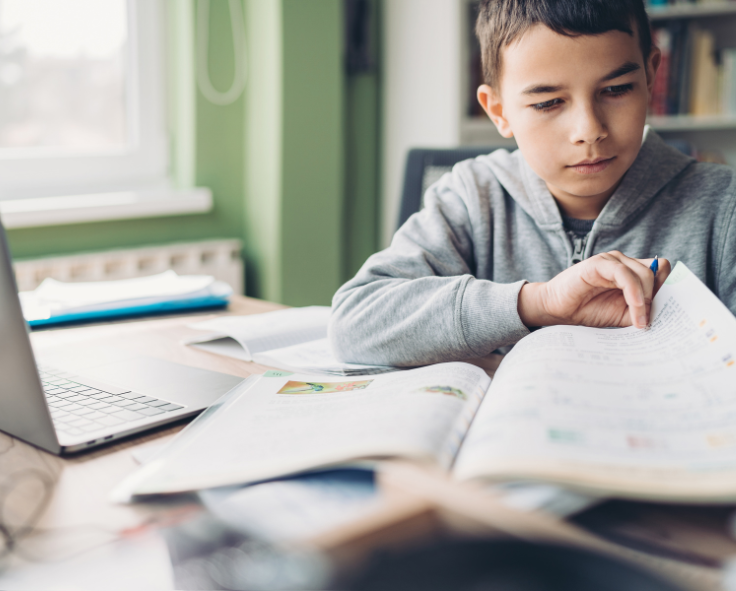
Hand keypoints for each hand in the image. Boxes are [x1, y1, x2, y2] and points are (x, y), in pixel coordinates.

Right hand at [518, 252, 670, 328]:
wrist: (557, 310)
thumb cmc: (588, 310)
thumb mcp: (624, 313)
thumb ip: (643, 309)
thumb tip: (667, 311)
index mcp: (631, 270)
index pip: (662, 269)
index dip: (667, 288)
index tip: (664, 312)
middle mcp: (624, 261)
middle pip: (657, 271)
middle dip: (657, 298)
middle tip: (646, 320)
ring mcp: (611, 260)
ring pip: (644, 273)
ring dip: (646, 300)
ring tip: (639, 321)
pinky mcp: (598, 264)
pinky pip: (625, 275)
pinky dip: (634, 294)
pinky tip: (635, 310)